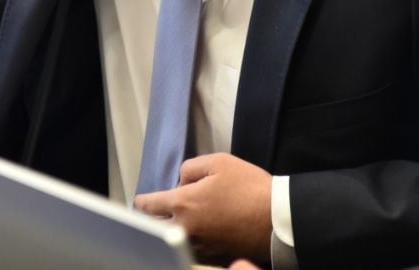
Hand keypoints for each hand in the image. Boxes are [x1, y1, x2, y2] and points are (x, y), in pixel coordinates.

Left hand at [133, 153, 272, 265]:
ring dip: (172, 229)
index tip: (141, 200)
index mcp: (182, 204)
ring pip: (174, 238)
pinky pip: (192, 248)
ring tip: (176, 219)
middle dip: (153, 217)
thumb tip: (183, 180)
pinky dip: (189, 240)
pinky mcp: (213, 257)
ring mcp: (199, 246)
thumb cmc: (250, 188)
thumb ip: (191, 167)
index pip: (149, 205)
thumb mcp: (219, 162)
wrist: (277, 219)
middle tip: (156, 210)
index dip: (142, 201)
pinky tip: (197, 232)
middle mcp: (185, 229)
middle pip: (157, 226)